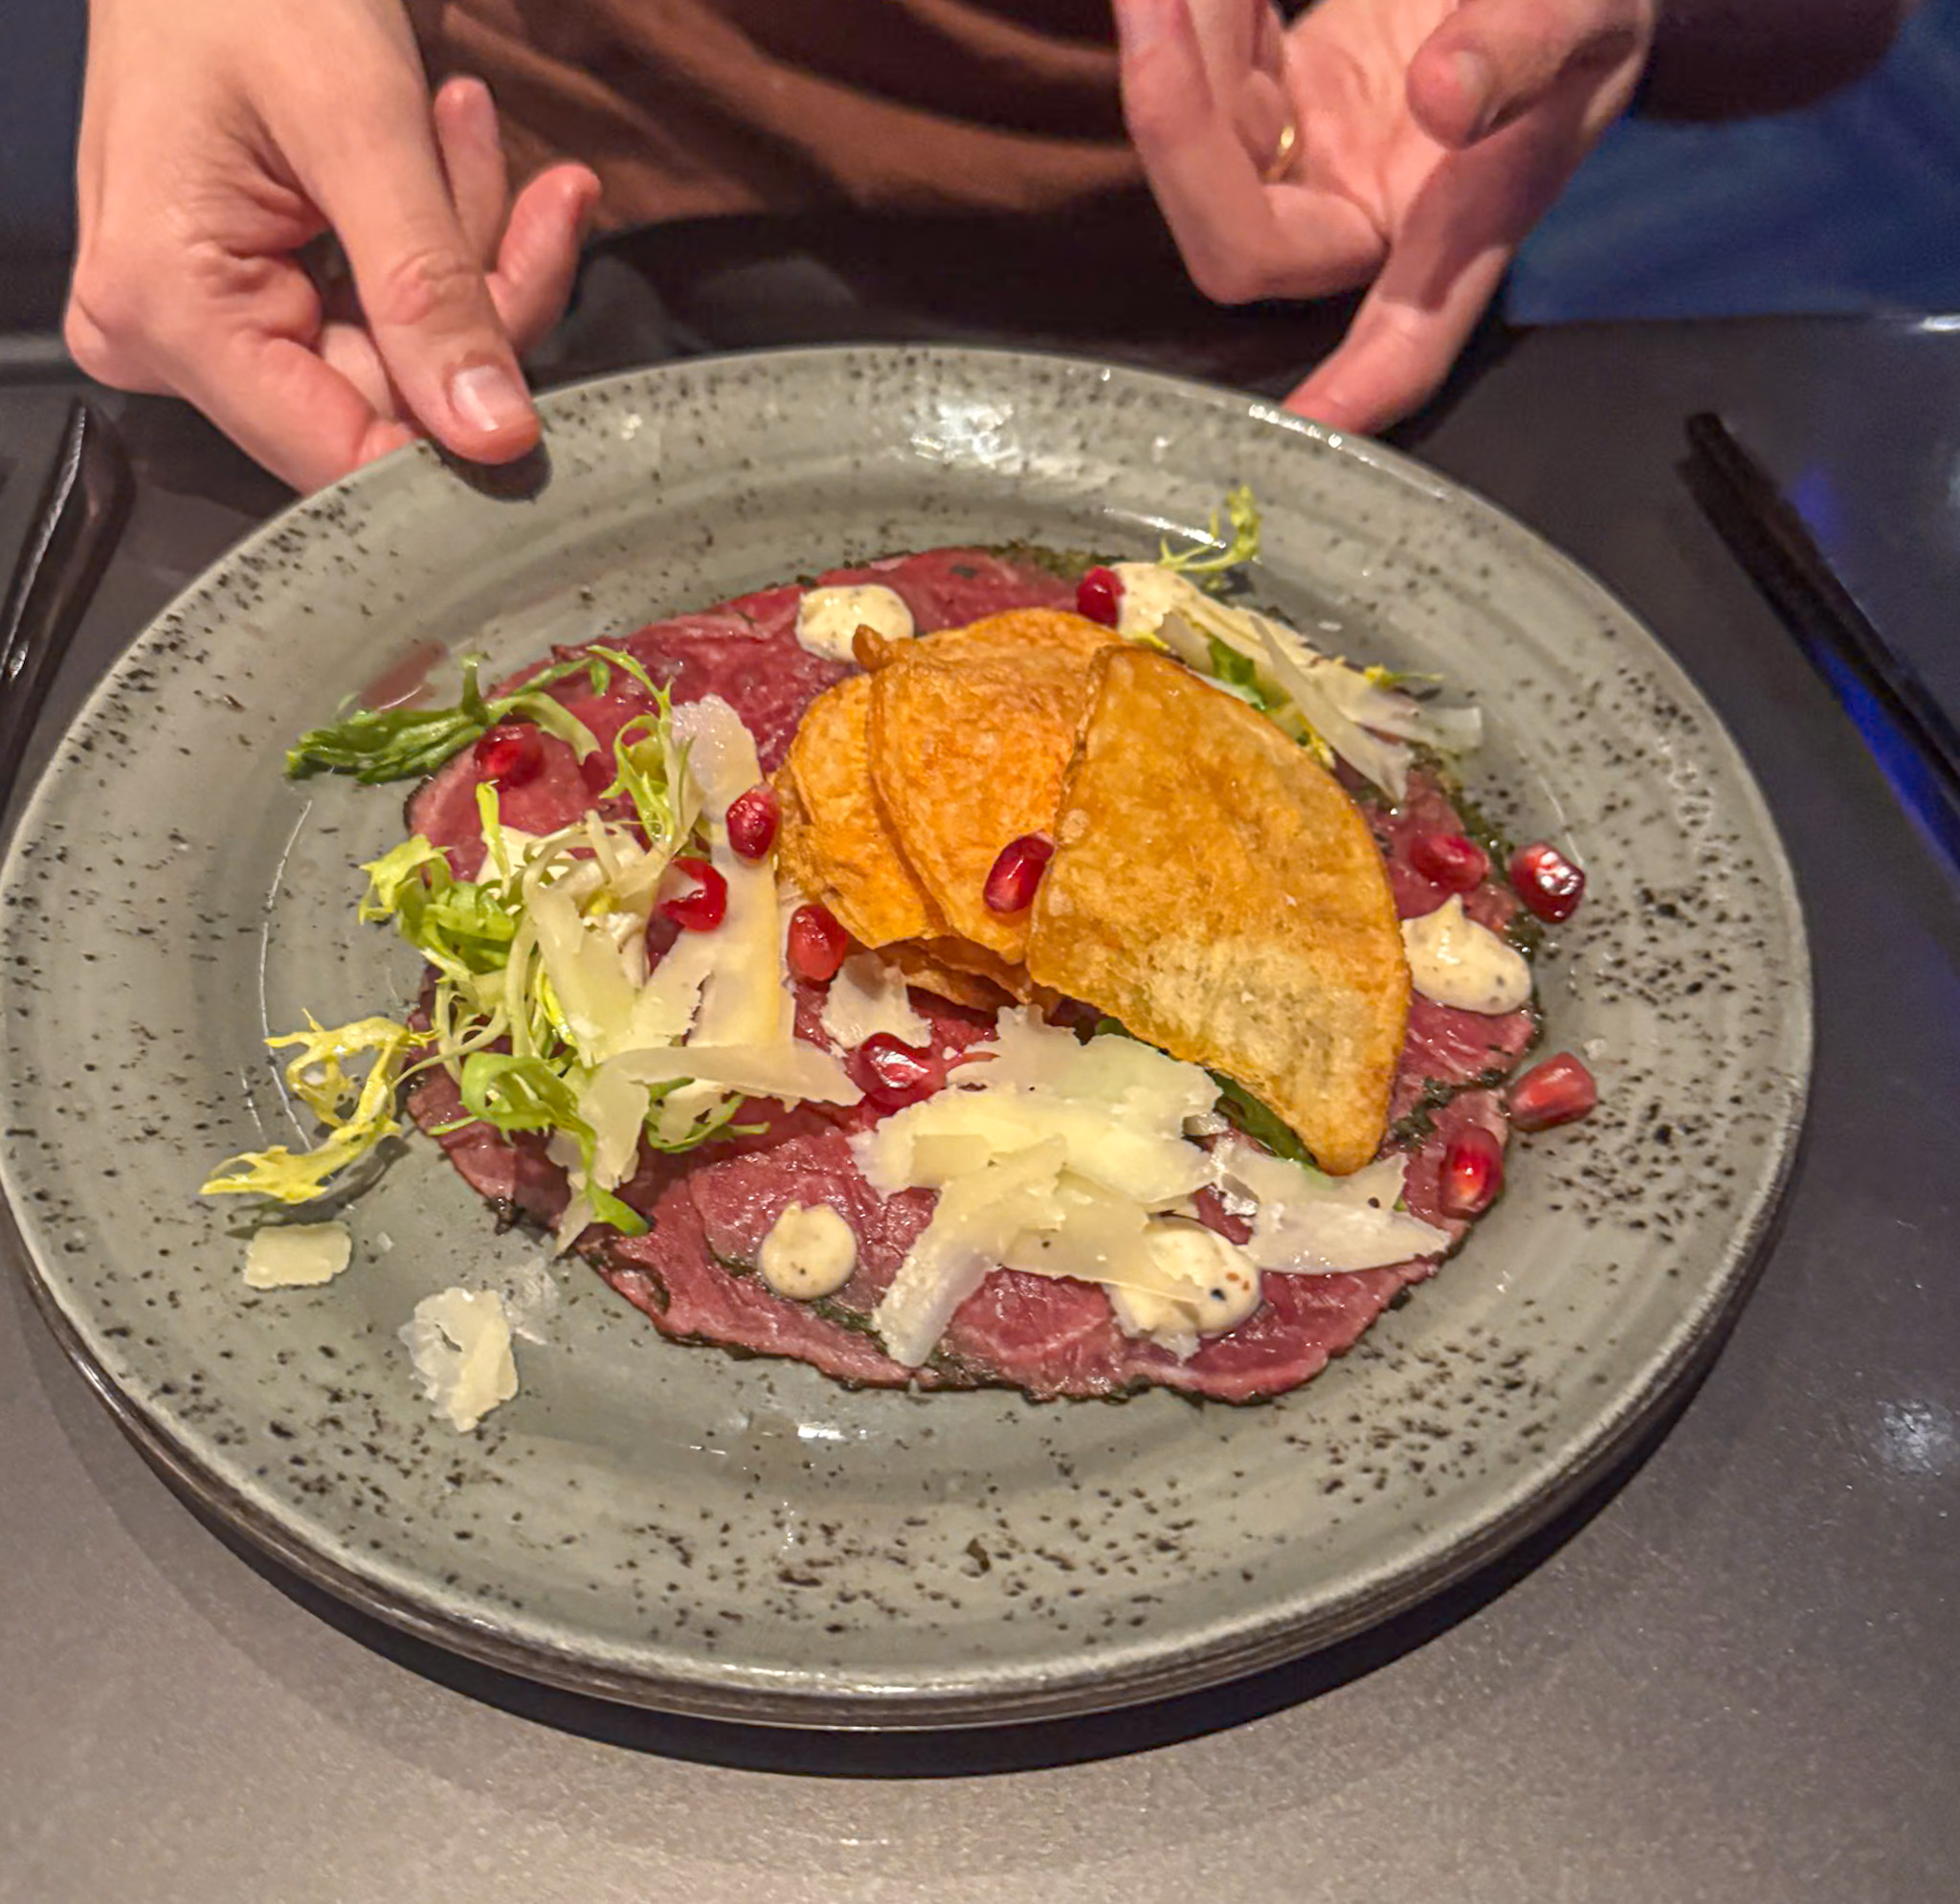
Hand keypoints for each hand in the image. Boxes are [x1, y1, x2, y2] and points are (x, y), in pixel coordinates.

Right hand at [66, 0, 599, 491]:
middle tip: (536, 188)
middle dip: (479, 296)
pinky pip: (383, 316)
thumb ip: (430, 292)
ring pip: (404, 358)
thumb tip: (494, 436)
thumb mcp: (358, 127)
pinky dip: (443, 239)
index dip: (458, 429)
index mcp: (170, 311)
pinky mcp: (252, 297)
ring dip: (467, 248)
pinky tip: (451, 141)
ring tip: (465, 119)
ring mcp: (209, 323)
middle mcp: (171, 341)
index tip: (544, 329)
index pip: (342, 454)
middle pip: (387, 401)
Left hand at [1116, 0, 1656, 432]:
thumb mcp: (1585, 4)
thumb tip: (1443, 101)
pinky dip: (1193, 27)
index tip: (1311, 419)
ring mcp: (1310, 165)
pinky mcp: (1275, 107)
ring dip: (1179, 54)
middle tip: (1156, 1)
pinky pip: (1204, 89)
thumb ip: (1525, 48)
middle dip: (1178, 133)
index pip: (1405, 338)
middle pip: (1240, 246)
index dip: (1361, 387)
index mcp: (1462, 223)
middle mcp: (1367, 216)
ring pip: (1200, 155)